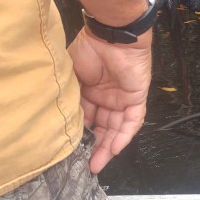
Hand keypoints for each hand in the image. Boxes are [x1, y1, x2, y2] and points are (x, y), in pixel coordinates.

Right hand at [68, 27, 152, 173]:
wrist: (111, 33)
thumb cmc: (88, 47)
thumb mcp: (71, 77)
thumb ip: (71, 98)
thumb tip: (64, 122)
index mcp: (89, 91)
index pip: (86, 119)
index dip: (80, 135)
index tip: (70, 151)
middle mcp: (106, 97)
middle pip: (102, 127)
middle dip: (95, 147)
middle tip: (86, 165)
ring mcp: (122, 97)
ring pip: (117, 128)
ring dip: (109, 146)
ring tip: (97, 164)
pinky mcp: (136, 96)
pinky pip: (132, 120)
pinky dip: (124, 135)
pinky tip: (115, 149)